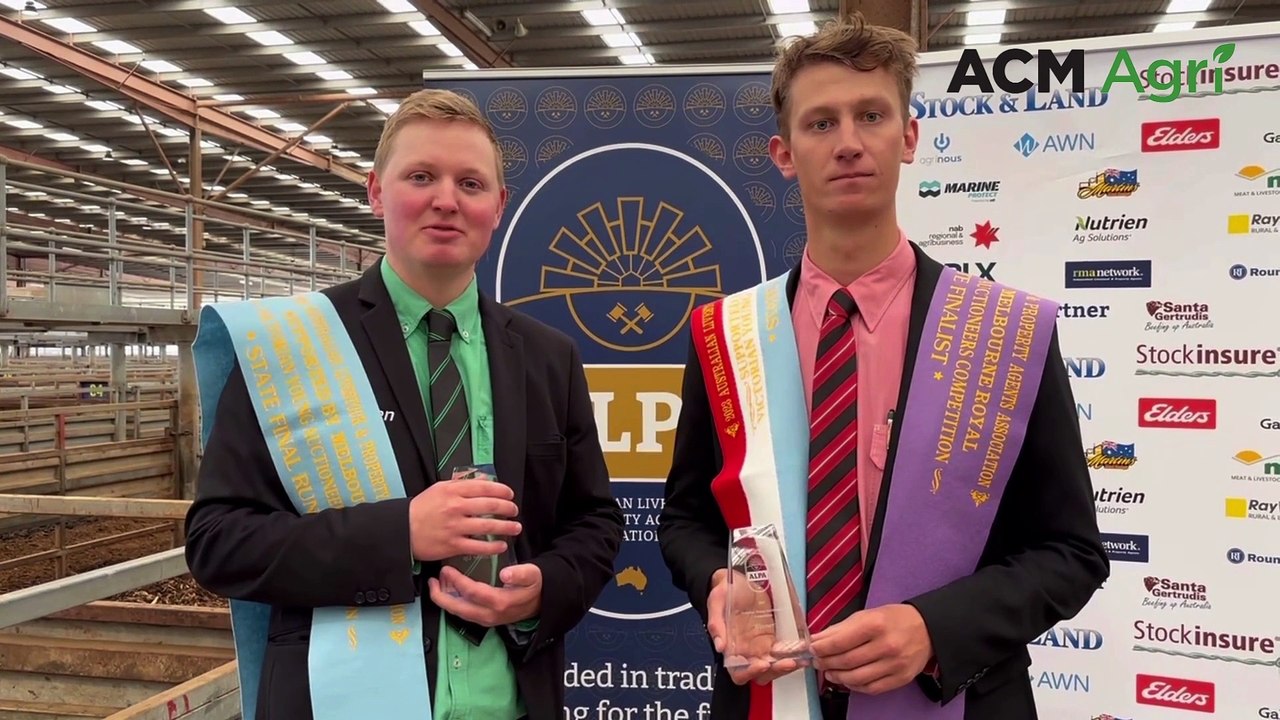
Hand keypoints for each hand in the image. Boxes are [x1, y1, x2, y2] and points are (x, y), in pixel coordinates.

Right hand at [409, 479, 520, 561]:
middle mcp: (455, 507)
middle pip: (490, 506)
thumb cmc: (422, 508)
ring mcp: (455, 527)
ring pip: (488, 527)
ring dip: (506, 527)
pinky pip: (478, 547)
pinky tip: (501, 545)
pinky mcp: (453, 545)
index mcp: (452, 491)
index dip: (501, 490)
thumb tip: (484, 480)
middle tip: (514, 511)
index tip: (510, 494)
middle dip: (507, 508)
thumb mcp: (439, 488)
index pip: (484, 487)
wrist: (403, 529)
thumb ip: (461, 484)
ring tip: (515, 527)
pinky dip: (493, 547)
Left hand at [428, 563, 541, 626]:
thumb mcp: (533, 575)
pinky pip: (462, 612)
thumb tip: (505, 573)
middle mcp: (489, 615)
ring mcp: (485, 620)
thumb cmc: (534, 585)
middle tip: (432, 580)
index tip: (446, 569)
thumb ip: (521, 573)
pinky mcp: (482, 619)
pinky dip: (452, 602)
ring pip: (458, 612)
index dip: (457, 581)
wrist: (540, 603)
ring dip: (444, 599)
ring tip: (436, 583)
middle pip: (458, 608)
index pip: (472, 592)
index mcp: (500, 602)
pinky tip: (448, 590)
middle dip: (441, 595)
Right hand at [706, 569, 801, 685]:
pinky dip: (791, 653)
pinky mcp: (771, 636)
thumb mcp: (716, 602)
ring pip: (773, 666)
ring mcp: (759, 644)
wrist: (735, 581)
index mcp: (730, 646)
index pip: (738, 672)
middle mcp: (745, 650)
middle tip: (787, 662)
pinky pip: (782, 651)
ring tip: (797, 659)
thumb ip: (716, 625)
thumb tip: (720, 647)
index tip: (762, 664)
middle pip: (760, 673)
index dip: (750, 673)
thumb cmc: (724, 591)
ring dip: (785, 665)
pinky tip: (800, 649)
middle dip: (775, 671)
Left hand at [811, 604, 932, 694]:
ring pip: (856, 678)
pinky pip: (871, 688)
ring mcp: (894, 664)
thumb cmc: (894, 619)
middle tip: (817, 661)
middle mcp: (886, 645)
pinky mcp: (900, 679)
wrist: (928, 630)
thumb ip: (841, 628)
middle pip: (846, 661)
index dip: (821, 648)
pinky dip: (854, 686)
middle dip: (826, 662)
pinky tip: (847, 679)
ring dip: (837, 677)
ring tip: (829, 672)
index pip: (840, 641)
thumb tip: (817, 639)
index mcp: (876, 624)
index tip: (811, 648)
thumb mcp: (867, 615)